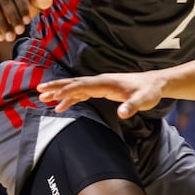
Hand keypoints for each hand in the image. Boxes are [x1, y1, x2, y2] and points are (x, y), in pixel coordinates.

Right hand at [37, 74, 163, 118]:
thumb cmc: (149, 91)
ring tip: (43, 97)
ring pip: (76, 87)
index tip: (53, 96)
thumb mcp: (144, 100)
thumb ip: (132, 106)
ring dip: (60, 92)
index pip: (83, 85)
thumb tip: (122, 113)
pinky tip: (61, 106)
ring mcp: (101, 84)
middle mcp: (101, 81)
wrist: (155, 84)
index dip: (68, 90)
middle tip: (39, 90)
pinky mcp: (102, 89)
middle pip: (75, 82)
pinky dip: (70, 97)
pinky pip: (82, 92)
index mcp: (107, 82)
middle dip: (57, 86)